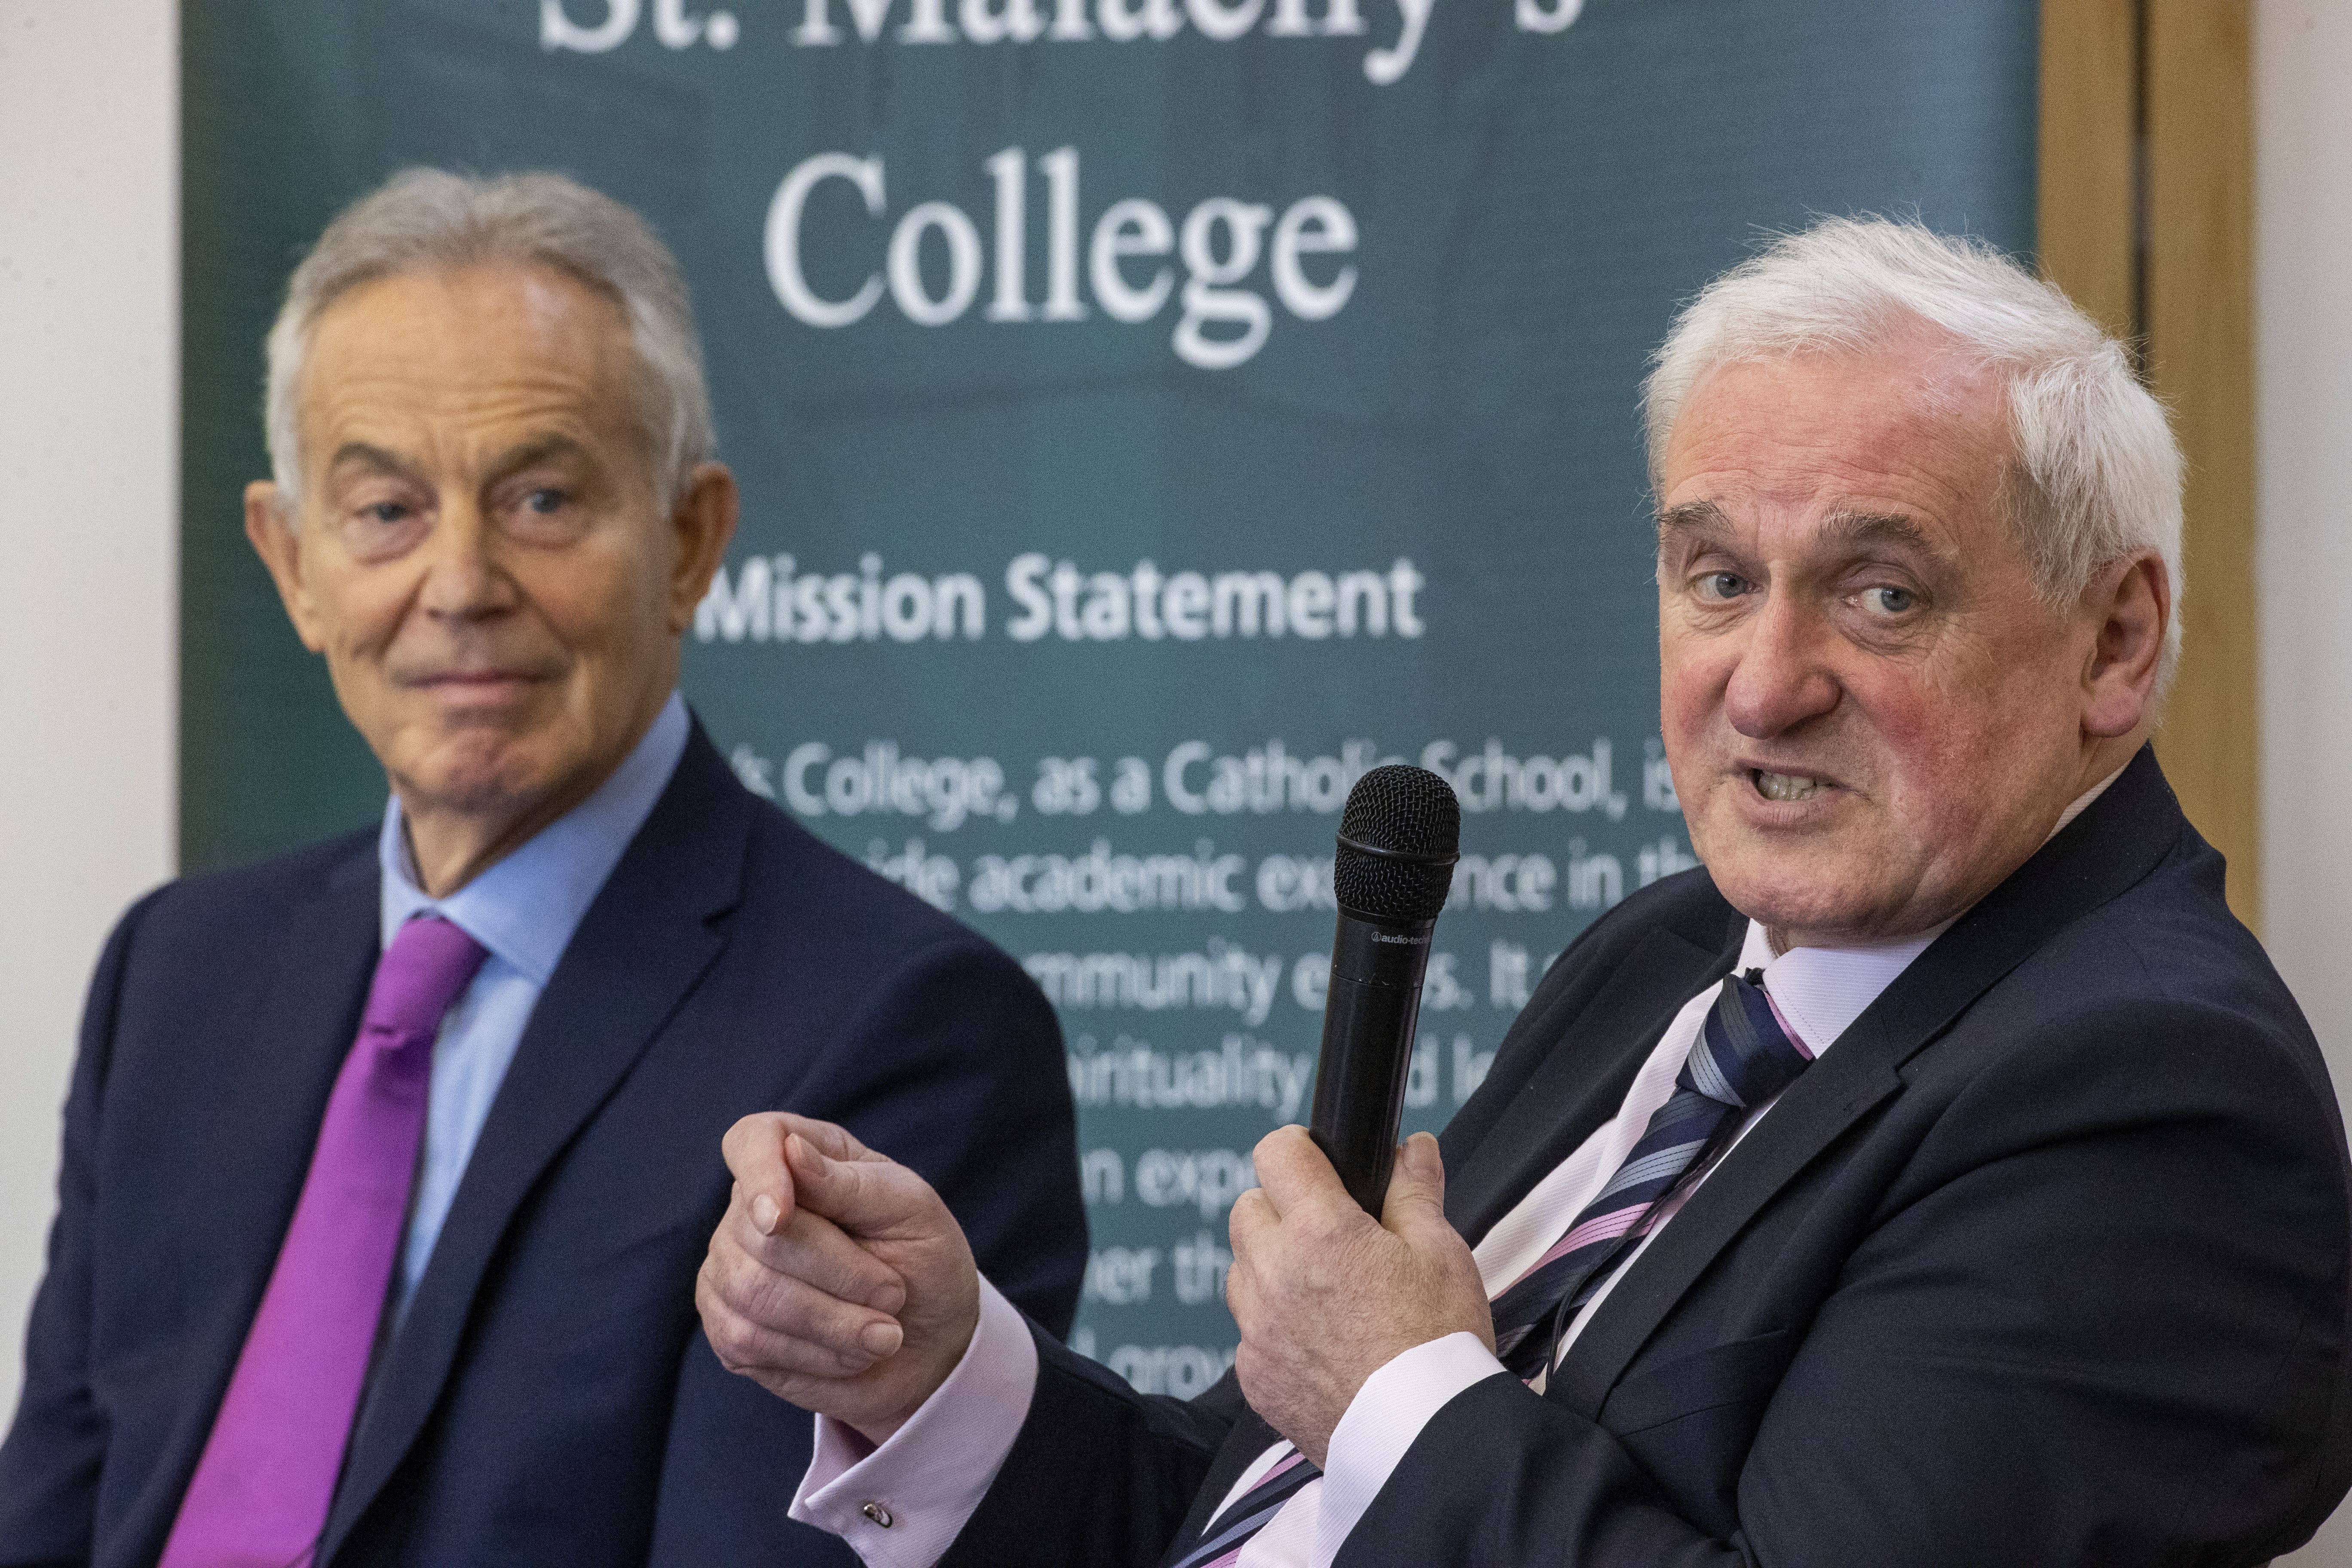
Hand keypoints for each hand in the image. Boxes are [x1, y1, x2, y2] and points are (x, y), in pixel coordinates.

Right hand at [696, 1113, 980, 1443]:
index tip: (782, 1217)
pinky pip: (747, 1343)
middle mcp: (752, 1210)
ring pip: (751, 1295)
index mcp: (803, 1158)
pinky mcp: (729, 1331)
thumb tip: (791, 1150)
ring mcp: (730, 1270)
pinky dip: (815, 1355)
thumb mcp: (911, 1211)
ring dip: (834, 1324)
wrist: (932, 1341)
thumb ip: (852, 1184)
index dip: (759, 1174)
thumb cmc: (923, 1259)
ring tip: (885, 1334)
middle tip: (894, 1294)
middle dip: (841, 1276)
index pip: (751, 1141)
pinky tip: (852, 1354)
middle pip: (760, 1238)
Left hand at [1226, 1129, 1491, 1466]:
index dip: (1300, 1149)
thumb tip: (1413, 1149)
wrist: (1425, 1439)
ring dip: (1271, 1268)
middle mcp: (1274, 1275)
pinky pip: (1249, 1332)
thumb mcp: (1442, 1254)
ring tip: (1327, 1292)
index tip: (1319, 1161)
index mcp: (1320, 1232)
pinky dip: (1274, 1327)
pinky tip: (1321, 1342)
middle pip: (1248, 1210)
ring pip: (1241, 1271)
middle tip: (1331, 1234)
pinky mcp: (1254, 1377)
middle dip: (1283, 1210)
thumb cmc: (1440, 1343)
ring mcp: (1257, 1330)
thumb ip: (1415, 1192)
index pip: (1276, 1153)